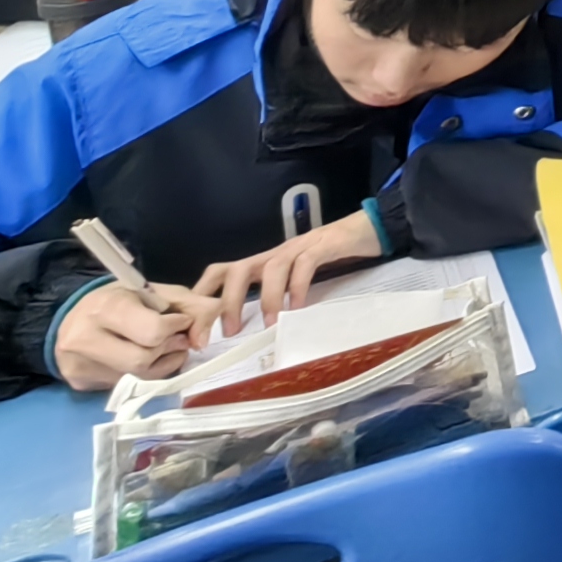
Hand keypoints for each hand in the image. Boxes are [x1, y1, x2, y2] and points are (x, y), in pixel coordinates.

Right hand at [50, 278, 199, 392]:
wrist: (72, 318)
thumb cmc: (119, 301)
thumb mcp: (154, 292)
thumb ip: (190, 304)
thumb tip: (206, 333)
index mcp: (105, 307)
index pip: (152, 331)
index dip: (176, 327)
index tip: (181, 320)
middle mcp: (85, 338)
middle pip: (144, 360)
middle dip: (168, 349)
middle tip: (176, 338)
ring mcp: (79, 365)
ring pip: (137, 377)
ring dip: (161, 363)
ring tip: (162, 347)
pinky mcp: (79, 383)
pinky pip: (125, 386)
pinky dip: (144, 374)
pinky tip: (144, 359)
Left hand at [187, 209, 386, 337]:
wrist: (362, 229)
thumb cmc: (325, 257)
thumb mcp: (291, 277)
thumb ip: (273, 294)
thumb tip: (254, 328)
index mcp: (261, 263)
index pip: (221, 272)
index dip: (204, 295)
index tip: (198, 327)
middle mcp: (272, 254)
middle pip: (236, 270)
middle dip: (228, 301)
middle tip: (230, 332)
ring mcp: (296, 249)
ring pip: (270, 268)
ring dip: (267, 298)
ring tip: (270, 324)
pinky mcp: (321, 246)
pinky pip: (304, 265)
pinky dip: (298, 286)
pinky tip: (299, 307)